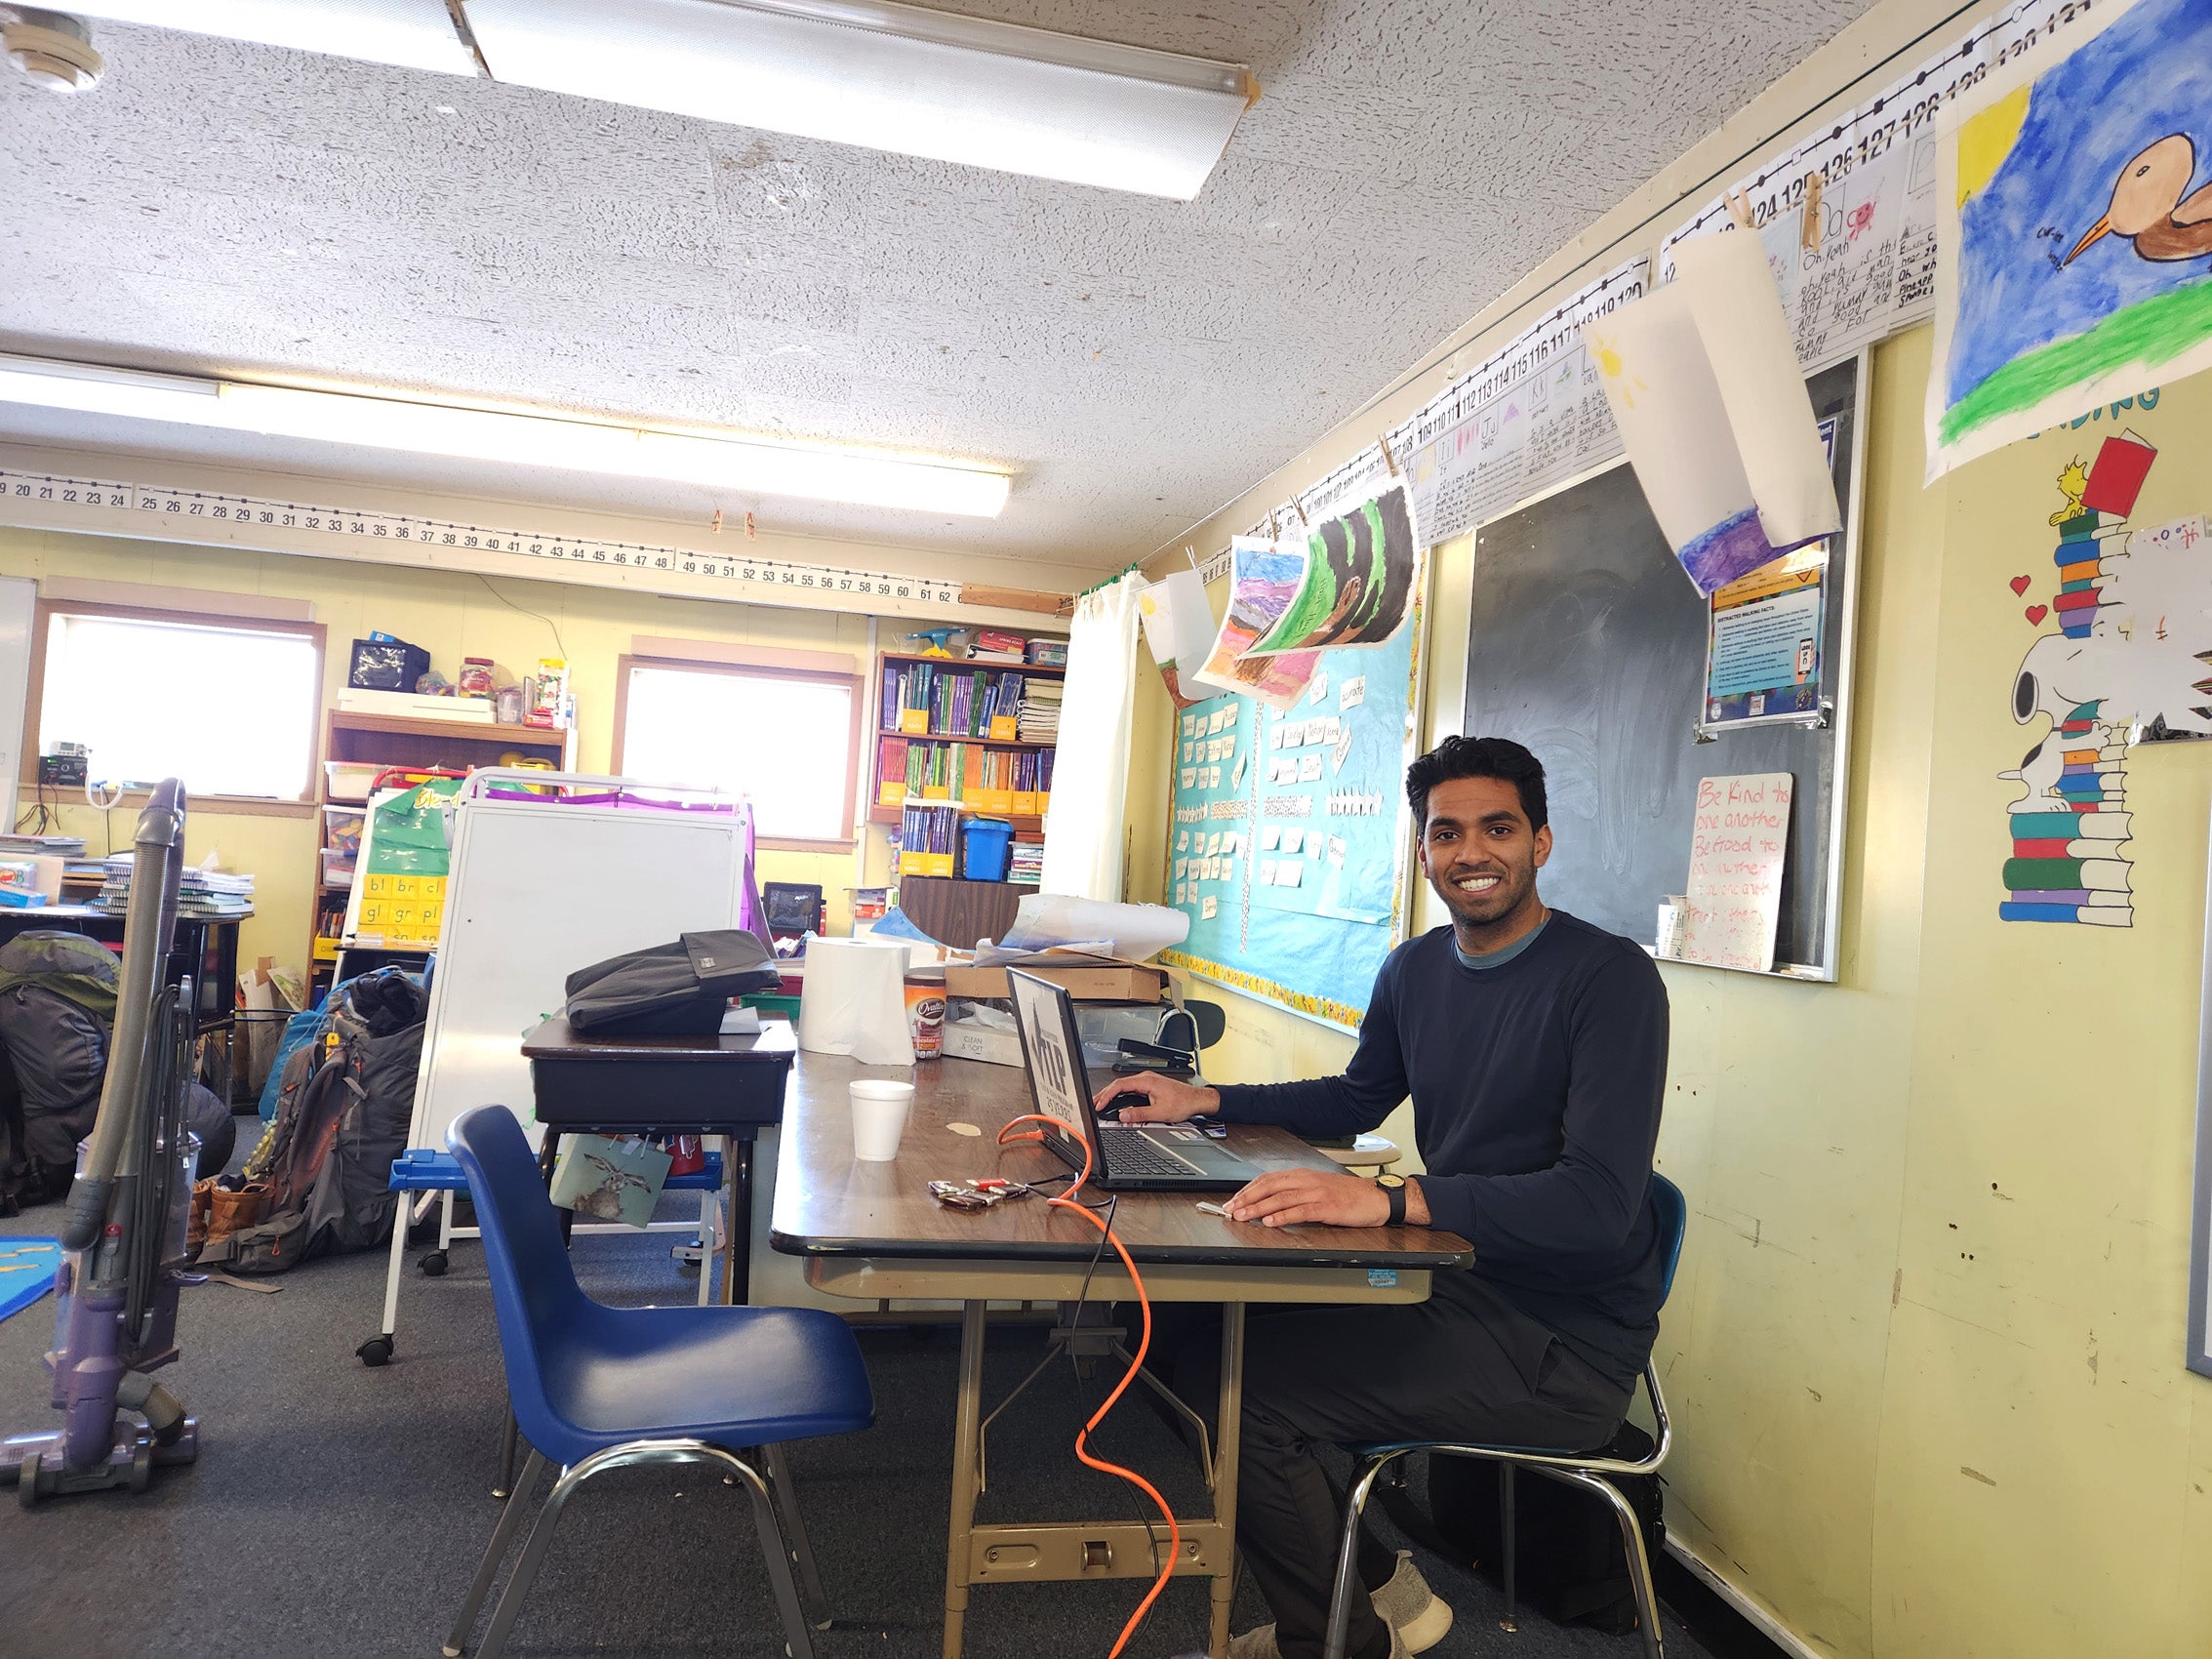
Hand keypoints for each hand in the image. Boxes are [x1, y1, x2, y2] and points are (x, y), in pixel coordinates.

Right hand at [1094, 1071, 1218, 1123]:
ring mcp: (1147, 1081)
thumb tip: (1123, 1115)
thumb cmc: (1182, 1103)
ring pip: (1123, 1086)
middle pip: (1119, 1084)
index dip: (1107, 1095)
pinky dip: (1120, 1095)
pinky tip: (1115, 1101)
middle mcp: (1145, 1078)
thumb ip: (1139, 1114)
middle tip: (1093, 1103)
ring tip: (1101, 1103)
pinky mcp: (1149, 1086)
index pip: (1120, 1086)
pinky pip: (1130, 1088)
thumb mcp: (1159, 1112)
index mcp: (1146, 1081)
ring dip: (1111, 1094)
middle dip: (1104, 1094)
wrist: (1196, 1100)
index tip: (1099, 1104)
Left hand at [1225, 1168, 1403, 1228]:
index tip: (1233, 1200)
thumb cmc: (1348, 1195)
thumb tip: (1270, 1202)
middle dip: (1247, 1198)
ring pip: (1281, 1198)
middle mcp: (1307, 1180)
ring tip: (1243, 1216)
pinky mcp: (1327, 1207)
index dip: (1248, 1189)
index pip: (1268, 1179)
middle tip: (1231, 1209)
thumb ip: (1296, 1192)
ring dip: (1259, 1208)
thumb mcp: (1318, 1187)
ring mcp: (1317, 1193)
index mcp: (1303, 1175)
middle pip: (1269, 1186)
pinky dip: (1283, 1216)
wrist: (1376, 1197)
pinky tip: (1270, 1222)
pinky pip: (1300, 1211)